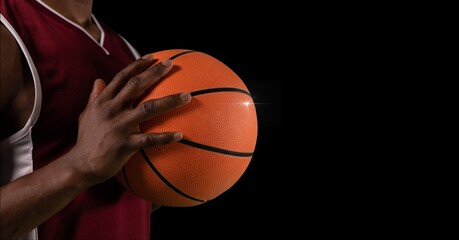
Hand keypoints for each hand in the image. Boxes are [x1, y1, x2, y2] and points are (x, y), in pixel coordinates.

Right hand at [68, 55, 190, 186]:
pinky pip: (150, 139)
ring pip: (149, 108)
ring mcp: (120, 126)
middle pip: (136, 86)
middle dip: (154, 73)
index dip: (138, 66)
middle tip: (171, 64)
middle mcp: (112, 110)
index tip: (153, 57)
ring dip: (170, 101)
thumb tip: (98, 80)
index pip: (122, 78)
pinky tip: (180, 135)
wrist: (81, 165)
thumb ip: (94, 97)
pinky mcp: (126, 144)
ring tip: (187, 96)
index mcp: (103, 101)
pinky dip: (165, 137)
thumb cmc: (86, 139)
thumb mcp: (86, 114)